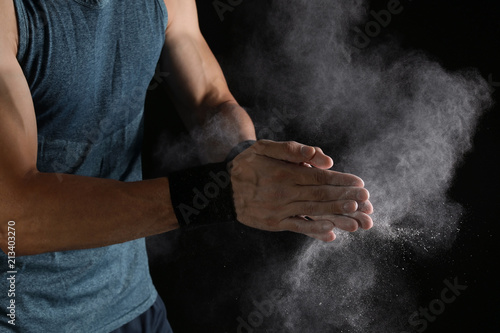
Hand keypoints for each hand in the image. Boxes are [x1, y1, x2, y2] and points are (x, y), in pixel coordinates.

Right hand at [229, 140, 372, 241]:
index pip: (320, 178)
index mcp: (285, 173)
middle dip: (346, 199)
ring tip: (358, 220)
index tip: (360, 185)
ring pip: (314, 212)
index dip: (342, 182)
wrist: (221, 188)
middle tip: (367, 202)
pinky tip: (331, 233)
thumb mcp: (264, 147)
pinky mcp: (275, 223)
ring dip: (338, 216)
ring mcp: (280, 210)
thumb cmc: (246, 163)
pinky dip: (315, 230)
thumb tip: (323, 157)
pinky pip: (299, 227)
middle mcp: (285, 193)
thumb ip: (292, 150)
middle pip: (322, 196)